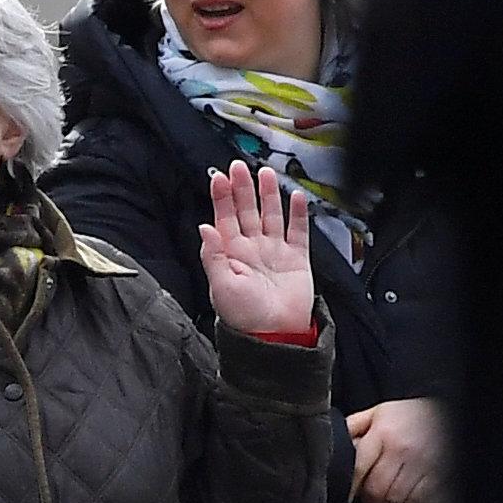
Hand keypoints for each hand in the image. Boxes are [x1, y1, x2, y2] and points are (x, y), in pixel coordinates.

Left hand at [200, 163, 315, 341]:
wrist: (274, 337)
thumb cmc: (244, 316)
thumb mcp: (221, 286)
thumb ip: (212, 255)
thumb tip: (203, 225)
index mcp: (231, 254)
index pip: (224, 218)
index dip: (222, 198)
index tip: (219, 177)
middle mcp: (252, 249)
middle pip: (247, 211)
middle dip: (243, 188)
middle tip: (239, 165)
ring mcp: (275, 252)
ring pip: (271, 215)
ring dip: (269, 195)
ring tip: (266, 174)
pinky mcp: (297, 259)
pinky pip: (298, 231)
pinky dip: (298, 214)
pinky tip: (296, 197)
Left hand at [348, 396, 448, 502]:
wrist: (451, 414)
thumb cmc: (412, 415)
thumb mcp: (380, 412)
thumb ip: (355, 427)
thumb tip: (336, 445)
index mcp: (383, 432)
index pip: (357, 468)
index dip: (350, 486)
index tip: (348, 495)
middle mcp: (402, 450)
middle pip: (376, 491)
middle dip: (372, 497)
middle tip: (375, 493)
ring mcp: (422, 466)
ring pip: (396, 502)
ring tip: (394, 492)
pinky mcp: (438, 479)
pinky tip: (411, 497)